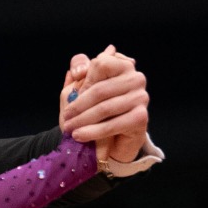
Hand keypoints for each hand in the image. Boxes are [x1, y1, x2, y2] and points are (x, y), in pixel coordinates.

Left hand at [59, 45, 149, 165]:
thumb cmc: (94, 113)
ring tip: (69, 128)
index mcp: (122, 65)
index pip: (100, 64)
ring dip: (82, 120)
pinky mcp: (141, 117)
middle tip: (66, 117)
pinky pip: (112, 124)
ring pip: (104, 108)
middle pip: (100, 89)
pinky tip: (79, 135)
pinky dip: (92, 132)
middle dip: (79, 106)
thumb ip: (79, 72)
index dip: (84, 81)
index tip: (72, 96)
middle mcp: (135, 78)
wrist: (110, 142)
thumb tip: (79, 69)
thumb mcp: (81, 89)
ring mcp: (140, 97)